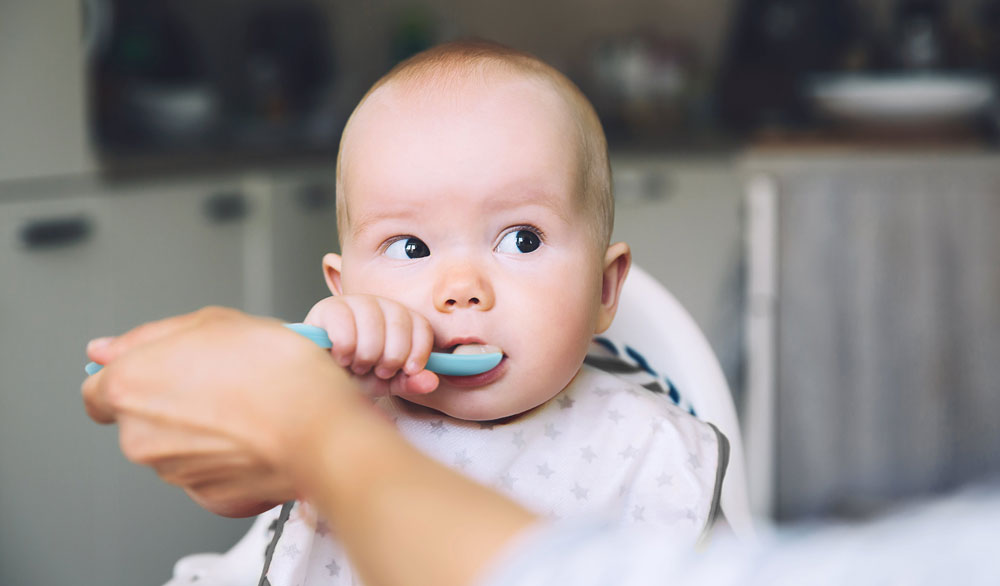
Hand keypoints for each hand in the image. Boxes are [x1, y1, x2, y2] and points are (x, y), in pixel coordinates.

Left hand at [81, 307, 372, 516]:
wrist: (320, 426)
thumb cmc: (274, 370)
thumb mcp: (214, 321)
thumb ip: (150, 336)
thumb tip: (106, 350)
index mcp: (129, 387)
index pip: (97, 389)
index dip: (131, 376)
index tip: (159, 372)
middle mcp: (140, 436)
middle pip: (141, 419)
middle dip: (173, 402)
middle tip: (221, 380)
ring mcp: (174, 472)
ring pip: (177, 447)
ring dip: (203, 429)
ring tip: (248, 405)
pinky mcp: (209, 497)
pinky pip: (209, 473)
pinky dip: (227, 458)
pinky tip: (256, 435)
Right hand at [304, 295, 438, 396]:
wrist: (320, 376)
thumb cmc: (354, 375)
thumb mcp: (386, 382)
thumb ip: (409, 382)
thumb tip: (432, 381)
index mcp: (399, 317)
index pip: (421, 325)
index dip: (418, 351)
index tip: (408, 370)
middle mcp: (379, 303)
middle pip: (399, 325)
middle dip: (390, 358)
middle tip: (375, 370)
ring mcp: (354, 301)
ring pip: (373, 326)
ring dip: (366, 355)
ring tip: (357, 365)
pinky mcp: (328, 307)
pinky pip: (345, 326)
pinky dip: (346, 349)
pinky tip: (341, 358)